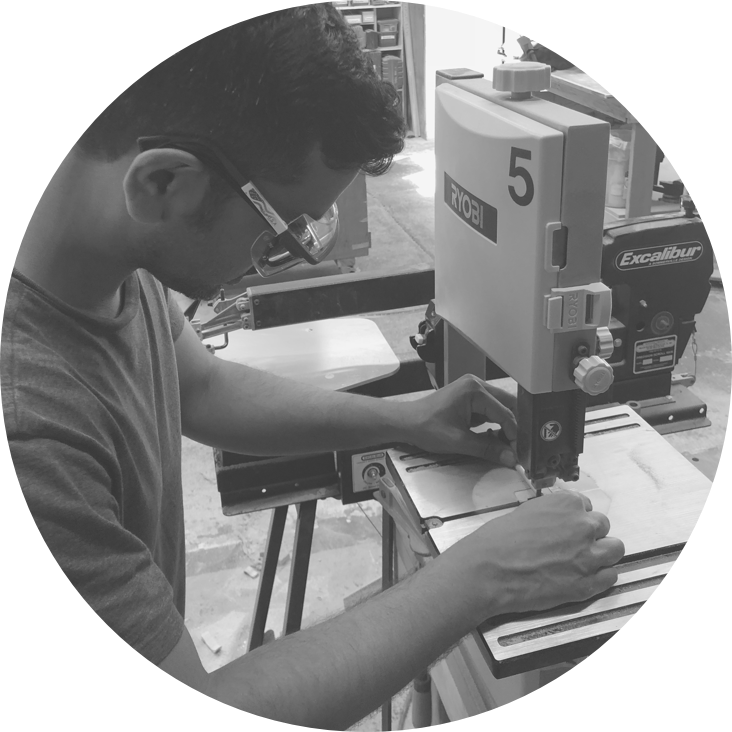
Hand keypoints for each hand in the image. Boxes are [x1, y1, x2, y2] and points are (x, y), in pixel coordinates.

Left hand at [402, 374, 517, 466]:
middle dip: (513, 427)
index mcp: (474, 390)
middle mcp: (476, 384)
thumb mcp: (459, 441)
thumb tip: (510, 458)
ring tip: (506, 445)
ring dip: (503, 425)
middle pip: (507, 405)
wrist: (406, 422)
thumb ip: (487, 449)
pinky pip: (488, 409)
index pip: (505, 413)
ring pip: (499, 407)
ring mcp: (472, 389)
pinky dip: (493, 423)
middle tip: (517, 447)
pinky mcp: (468, 397)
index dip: (514, 434)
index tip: (518, 451)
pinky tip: (493, 437)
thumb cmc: (426, 427)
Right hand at [444, 490, 624, 619]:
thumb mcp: (525, 512)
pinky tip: (583, 577)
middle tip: (573, 545)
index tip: (568, 526)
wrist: (488, 570)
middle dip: (590, 534)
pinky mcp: (588, 584)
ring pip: (615, 549)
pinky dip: (600, 576)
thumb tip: (558, 523)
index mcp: (567, 503)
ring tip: (583, 561)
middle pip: (603, 526)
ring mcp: (588, 556)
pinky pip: (611, 576)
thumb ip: (551, 515)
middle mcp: (583, 526)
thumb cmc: (498, 541)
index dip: (576, 518)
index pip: (586, 505)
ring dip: (602, 553)